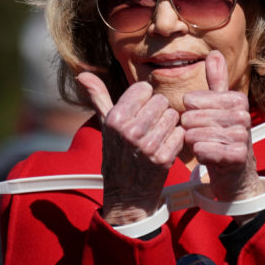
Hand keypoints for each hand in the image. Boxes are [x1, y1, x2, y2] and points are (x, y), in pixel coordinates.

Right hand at [77, 72, 183, 224]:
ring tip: (156, 135)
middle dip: (158, 110)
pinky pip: (181, 133)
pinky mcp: (164, 159)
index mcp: (115, 119)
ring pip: (173, 115)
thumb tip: (83, 73)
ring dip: (167, 124)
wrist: (126, 191)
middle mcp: (130, 131)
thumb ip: (98, 96)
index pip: (144, 88)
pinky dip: (176, 138)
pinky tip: (164, 145)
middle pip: (161, 100)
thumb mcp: (105, 123)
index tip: (139, 111)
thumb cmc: (117, 152)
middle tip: (149, 125)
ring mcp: (148, 146)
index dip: (144, 98)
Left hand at [180, 51, 262, 207]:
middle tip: (197, 135)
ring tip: (202, 144)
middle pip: (192, 118)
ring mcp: (242, 136)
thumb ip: (216, 81)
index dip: (189, 112)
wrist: (235, 171)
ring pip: (196, 135)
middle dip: (188, 129)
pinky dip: (200, 155)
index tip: (198, 119)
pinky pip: (204, 151)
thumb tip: (214, 53)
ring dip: (193, 143)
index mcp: (237, 100)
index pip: (193, 101)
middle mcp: (243, 116)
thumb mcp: (218, 106)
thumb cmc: (222, 135)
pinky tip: (207, 155)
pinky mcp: (237, 156)